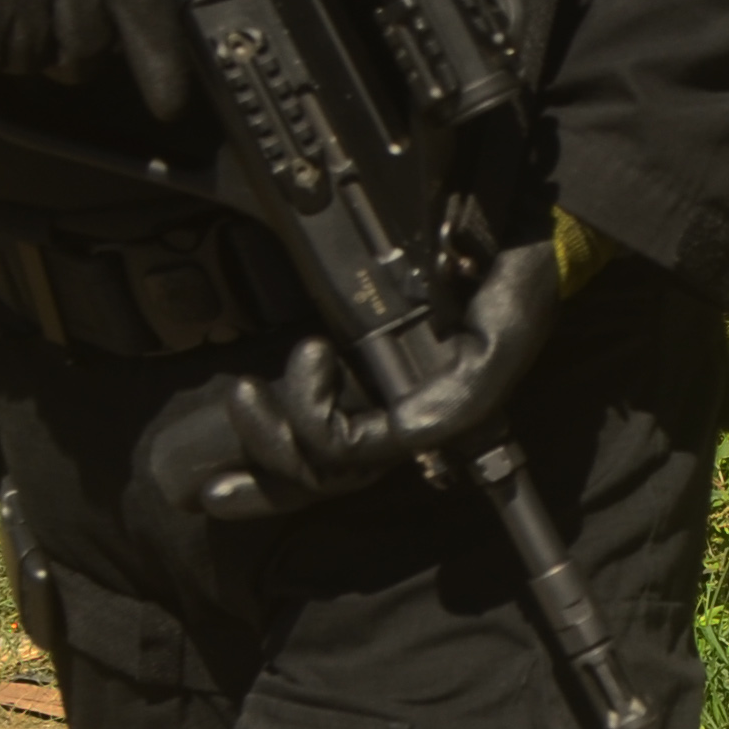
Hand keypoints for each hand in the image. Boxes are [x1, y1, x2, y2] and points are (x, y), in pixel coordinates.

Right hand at [139, 237, 560, 521]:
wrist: (519, 234)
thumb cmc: (455, 268)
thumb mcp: (373, 309)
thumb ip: (338, 352)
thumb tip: (283, 357)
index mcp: (395, 407)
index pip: (325, 473)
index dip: (263, 492)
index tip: (208, 494)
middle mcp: (415, 427)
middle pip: (321, 481)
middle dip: (265, 454)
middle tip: (242, 397)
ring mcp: (436, 424)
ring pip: (336, 466)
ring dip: (293, 421)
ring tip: (301, 359)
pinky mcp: (454, 410)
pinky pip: (372, 441)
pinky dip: (323, 410)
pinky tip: (315, 358)